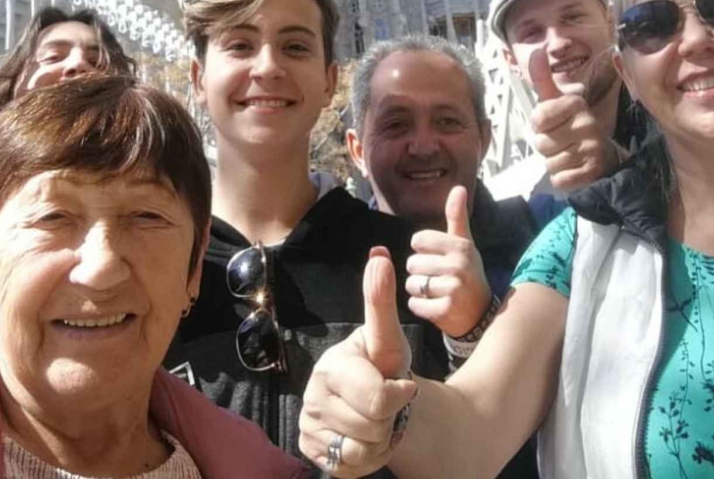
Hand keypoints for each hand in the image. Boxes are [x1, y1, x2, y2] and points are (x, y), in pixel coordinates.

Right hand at [300, 247, 418, 476]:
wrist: (378, 401)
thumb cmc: (383, 366)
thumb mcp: (389, 339)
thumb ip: (381, 302)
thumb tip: (379, 256)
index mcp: (331, 366)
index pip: (377, 398)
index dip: (399, 397)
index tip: (404, 387)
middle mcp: (312, 396)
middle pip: (372, 427)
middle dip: (390, 420)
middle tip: (387, 405)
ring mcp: (309, 426)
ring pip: (362, 451)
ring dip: (381, 440)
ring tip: (377, 420)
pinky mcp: (312, 452)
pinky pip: (351, 468)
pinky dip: (368, 458)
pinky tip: (365, 437)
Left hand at [406, 185, 491, 336]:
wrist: (481, 314)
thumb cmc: (468, 273)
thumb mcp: (465, 244)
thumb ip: (457, 216)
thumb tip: (459, 187)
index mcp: (461, 246)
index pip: (418, 240)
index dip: (422, 250)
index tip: (437, 258)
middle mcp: (459, 265)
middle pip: (412, 263)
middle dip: (420, 272)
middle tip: (440, 278)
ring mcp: (453, 289)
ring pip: (412, 284)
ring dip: (419, 291)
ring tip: (437, 292)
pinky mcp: (445, 310)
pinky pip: (415, 304)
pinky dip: (420, 306)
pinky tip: (436, 306)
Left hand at [528, 49, 623, 191]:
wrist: (601, 153)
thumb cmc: (571, 125)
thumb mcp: (556, 100)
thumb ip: (543, 79)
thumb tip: (537, 51)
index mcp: (575, 103)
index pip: (538, 118)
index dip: (540, 125)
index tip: (553, 123)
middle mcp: (587, 124)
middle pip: (542, 144)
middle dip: (546, 146)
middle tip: (561, 142)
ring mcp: (592, 148)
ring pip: (550, 163)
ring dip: (554, 162)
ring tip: (568, 154)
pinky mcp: (594, 171)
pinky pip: (560, 180)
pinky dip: (562, 178)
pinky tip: (574, 168)